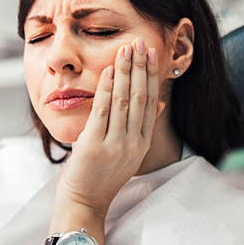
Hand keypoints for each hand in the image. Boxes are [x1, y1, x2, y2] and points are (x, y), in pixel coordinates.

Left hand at [56, 37, 161, 218]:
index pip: (151, 102)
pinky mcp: (95, 146)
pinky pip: (103, 111)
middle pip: (141, 97)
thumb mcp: (128, 153)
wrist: (84, 202)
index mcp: (142, 143)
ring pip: (124, 101)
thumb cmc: (101, 177)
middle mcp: (133, 143)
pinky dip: (106, 88)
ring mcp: (115, 145)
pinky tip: (109, 71)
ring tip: (126, 49)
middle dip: (141, 67)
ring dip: (126, 72)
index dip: (152, 76)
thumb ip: (141, 128)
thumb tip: (158, 103)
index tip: (152, 54)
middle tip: (141, 42)